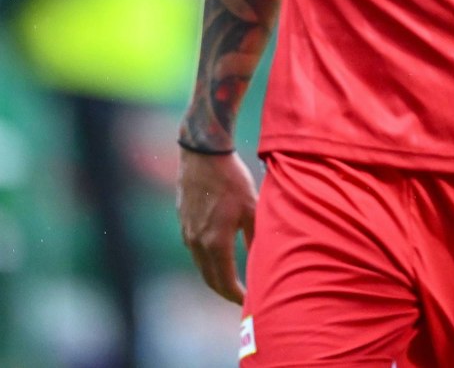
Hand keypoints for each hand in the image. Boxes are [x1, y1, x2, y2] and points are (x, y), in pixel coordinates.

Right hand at [177, 148, 258, 303]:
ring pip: (201, 266)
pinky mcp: (184, 224)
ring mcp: (187, 234)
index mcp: (215, 242)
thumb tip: (263, 260)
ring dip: (215, 278)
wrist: (202, 156)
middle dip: (225, 292)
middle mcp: (196, 243)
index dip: (236, 295)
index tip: (248, 303)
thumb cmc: (231, 180)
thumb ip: (256, 237)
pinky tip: (220, 259)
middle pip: (209, 279)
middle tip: (242, 299)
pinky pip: (195, 252)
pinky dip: (207, 263)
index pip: (224, 281)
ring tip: (233, 283)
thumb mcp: (252, 208)